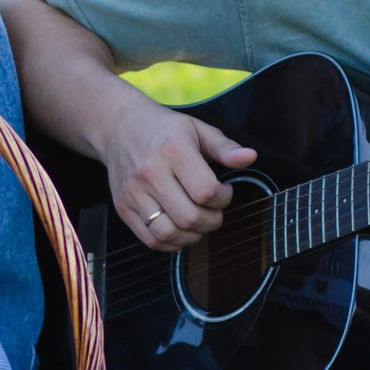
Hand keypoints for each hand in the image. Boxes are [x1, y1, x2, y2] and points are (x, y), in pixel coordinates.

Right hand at [99, 100, 256, 251]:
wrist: (119, 126)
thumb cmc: (164, 129)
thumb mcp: (197, 128)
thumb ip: (225, 147)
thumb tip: (250, 158)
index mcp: (173, 150)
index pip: (205, 191)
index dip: (223, 199)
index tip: (224, 192)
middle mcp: (150, 172)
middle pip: (189, 217)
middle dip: (211, 221)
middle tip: (213, 211)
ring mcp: (133, 192)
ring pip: (168, 233)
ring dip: (191, 236)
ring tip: (197, 222)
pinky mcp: (122, 207)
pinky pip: (149, 239)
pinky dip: (170, 243)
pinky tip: (179, 229)